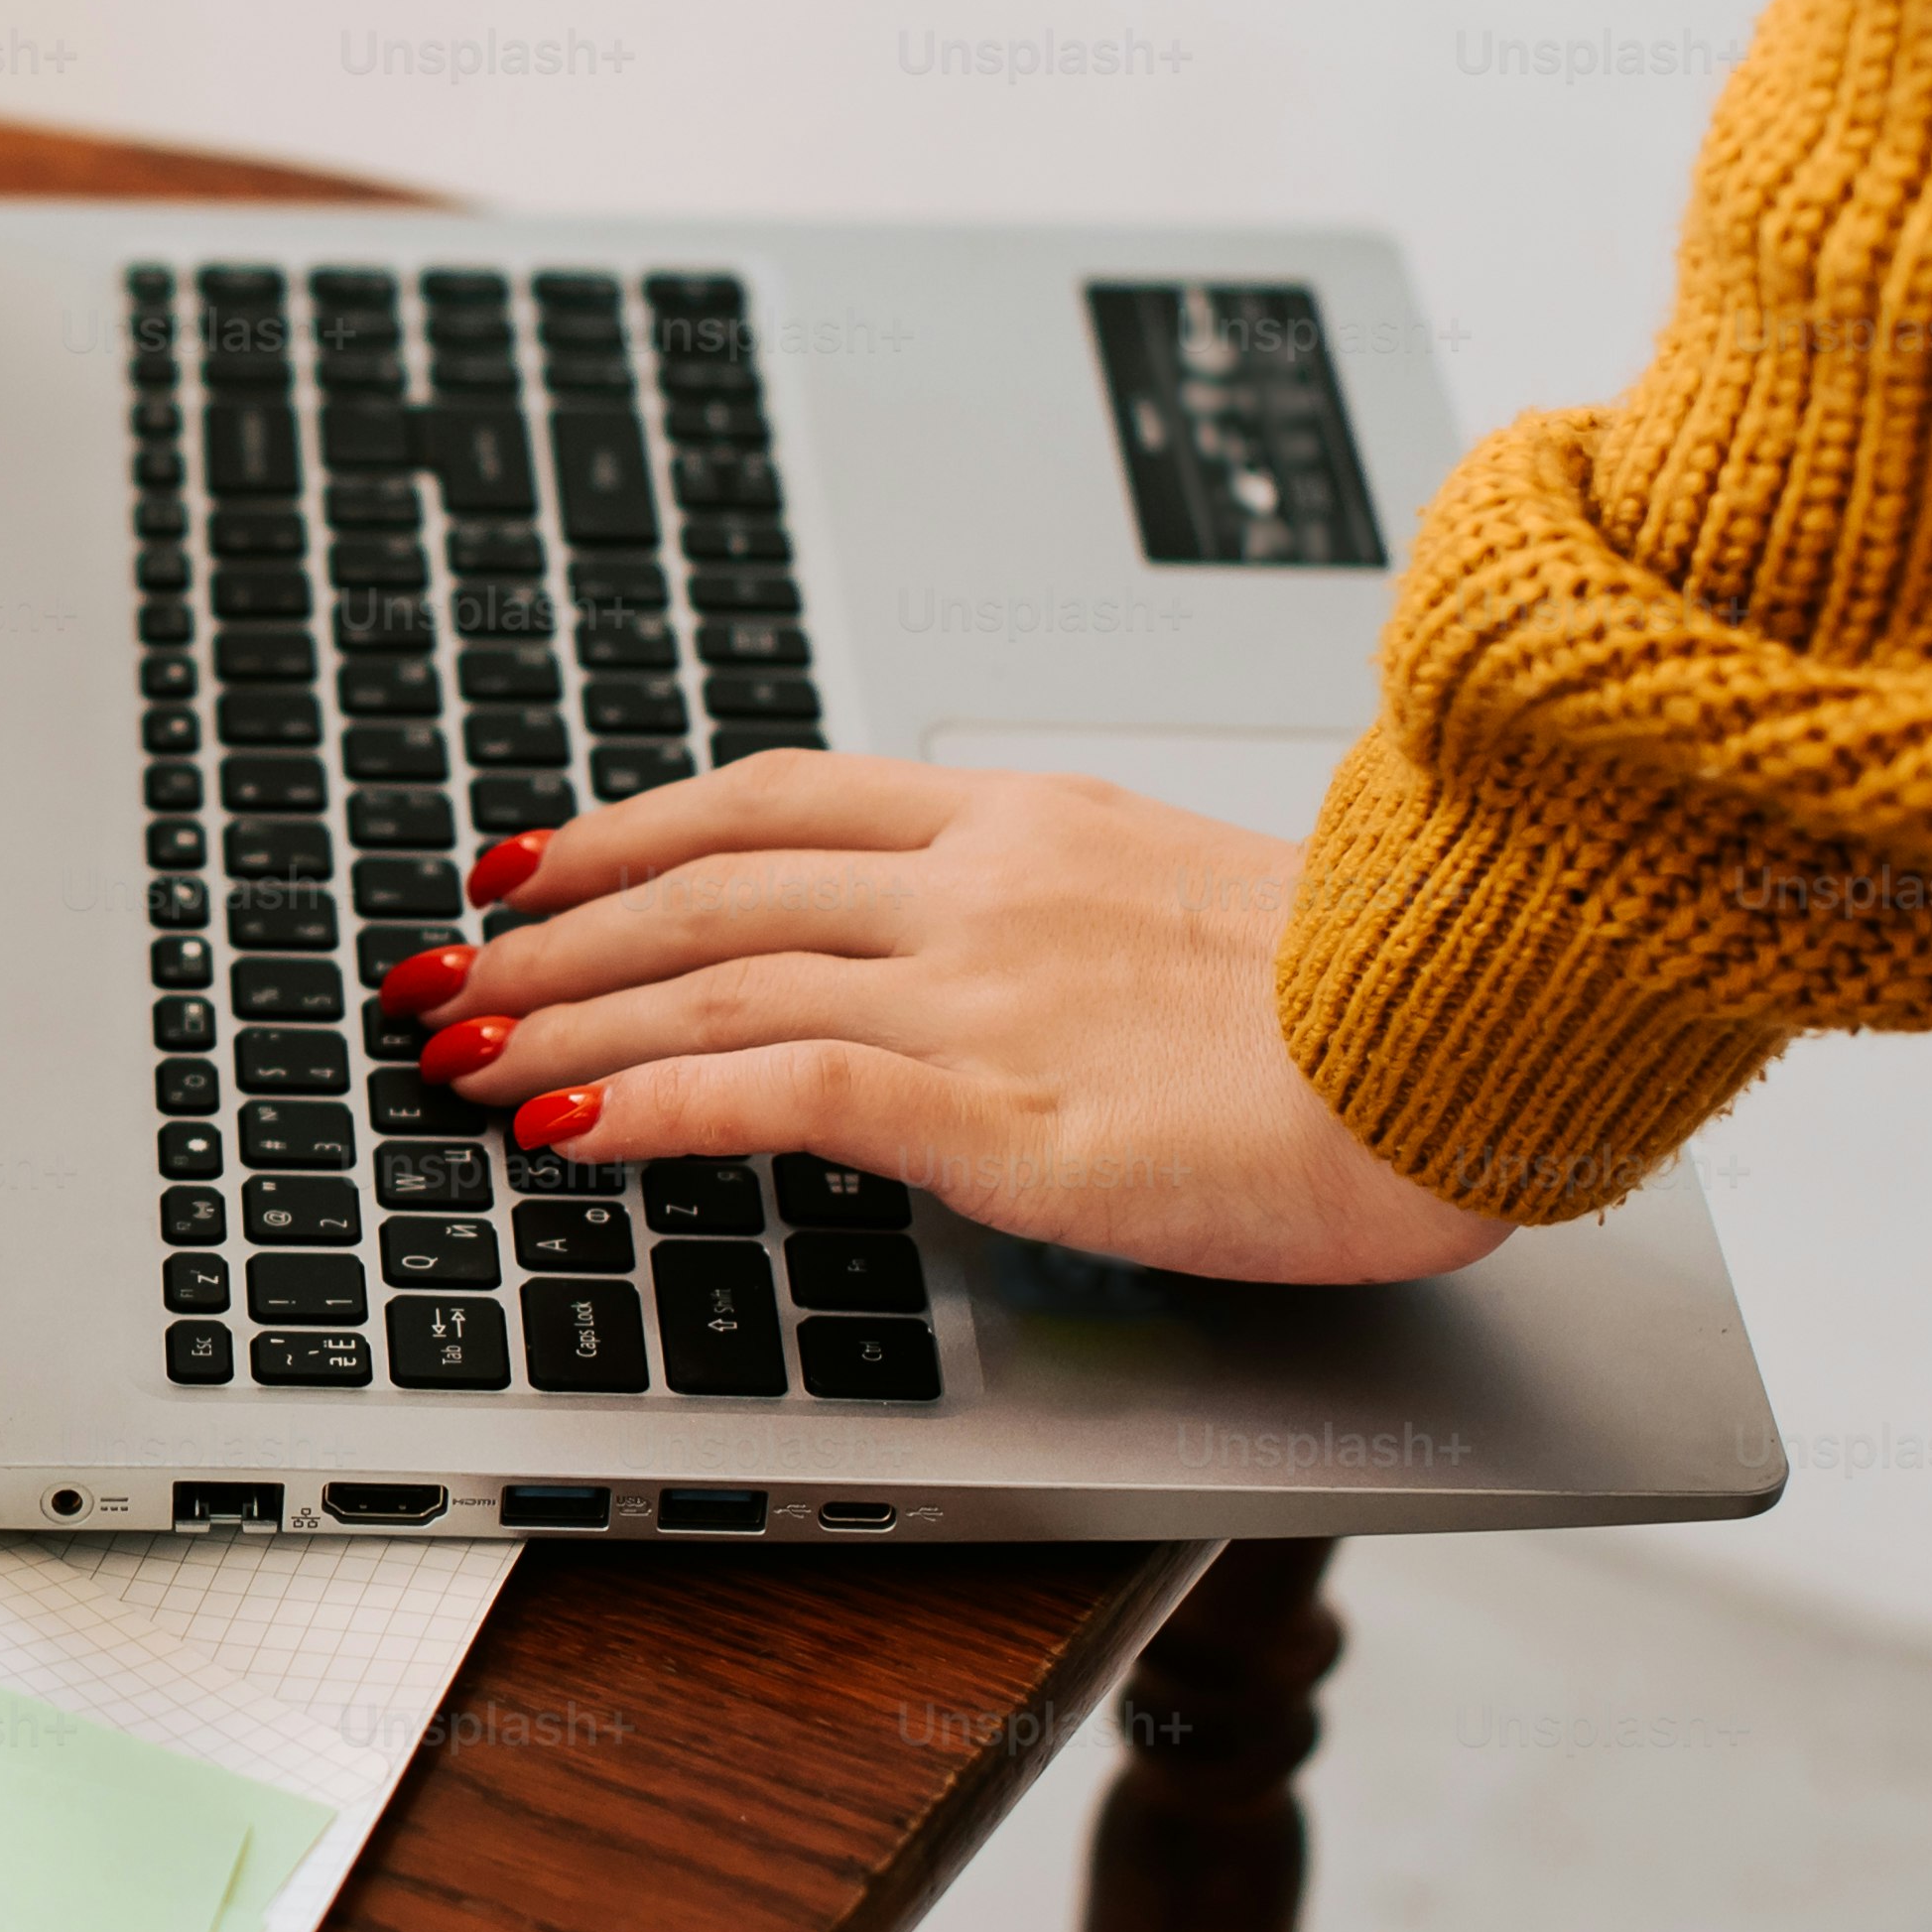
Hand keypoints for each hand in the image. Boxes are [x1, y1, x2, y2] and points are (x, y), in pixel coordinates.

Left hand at [383, 752, 1510, 1287]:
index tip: (532, 862)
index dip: (629, 829)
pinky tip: (568, 1131)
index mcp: (1030, 821)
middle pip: (705, 889)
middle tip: (446, 984)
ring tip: (462, 1067)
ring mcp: (980, 988)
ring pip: (710, 985)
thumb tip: (994, 965)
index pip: (774, 801)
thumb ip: (1073, 919)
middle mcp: (980, 883)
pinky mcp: (997, 1105)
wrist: (1484, 1037)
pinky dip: (652, 1106)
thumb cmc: (1379, 1002)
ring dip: (564, 1028)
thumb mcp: (1198, 912)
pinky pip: (777, 1089)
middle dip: (553, 941)